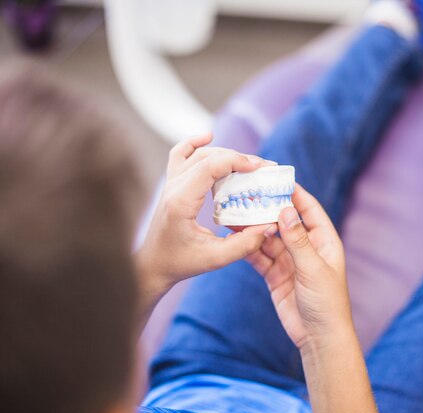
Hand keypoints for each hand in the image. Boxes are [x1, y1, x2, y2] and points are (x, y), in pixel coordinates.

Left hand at [137, 134, 277, 293]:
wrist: (152, 265)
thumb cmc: (180, 263)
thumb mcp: (215, 259)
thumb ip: (244, 244)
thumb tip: (270, 226)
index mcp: (181, 202)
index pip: (209, 167)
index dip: (236, 161)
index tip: (260, 168)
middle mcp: (173, 187)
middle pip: (208, 157)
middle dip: (238, 158)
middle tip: (264, 168)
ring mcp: (170, 184)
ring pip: (197, 154)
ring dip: (224, 153)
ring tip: (249, 163)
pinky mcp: (171, 185)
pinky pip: (179, 154)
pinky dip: (193, 143)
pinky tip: (208, 137)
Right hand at [247, 184, 352, 350]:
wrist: (318, 338)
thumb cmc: (327, 303)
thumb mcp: (313, 269)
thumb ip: (298, 240)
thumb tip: (286, 210)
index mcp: (324, 241)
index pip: (309, 210)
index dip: (295, 194)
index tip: (277, 179)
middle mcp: (307, 248)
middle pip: (285, 222)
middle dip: (268, 209)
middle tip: (248, 195)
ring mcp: (290, 262)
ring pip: (269, 239)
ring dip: (254, 229)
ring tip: (235, 215)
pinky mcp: (276, 276)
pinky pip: (260, 257)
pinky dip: (249, 249)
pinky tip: (235, 239)